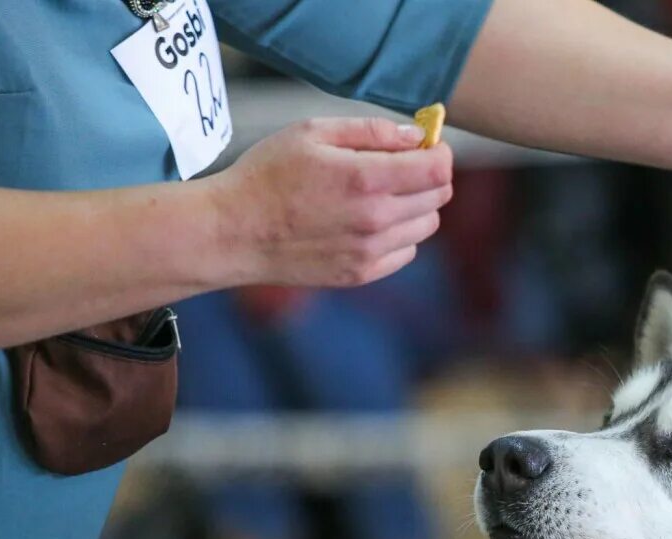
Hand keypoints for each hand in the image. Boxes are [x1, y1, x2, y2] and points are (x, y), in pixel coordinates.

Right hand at [208, 117, 453, 287]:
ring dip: (415, 206)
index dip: (439, 152)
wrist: (232, 232)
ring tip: (380, 194)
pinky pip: (406, 252)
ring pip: (426, 225)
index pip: (438, 170)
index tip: (426, 146)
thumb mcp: (311, 133)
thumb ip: (371, 131)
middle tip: (401, 165)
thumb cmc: (267, 175)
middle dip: (428, 176)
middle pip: (439, 197)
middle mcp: (376, 219)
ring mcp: (371, 251)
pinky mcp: (362, 274)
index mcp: (366, 180)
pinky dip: (399, 235)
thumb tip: (416, 136)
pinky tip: (368, 221)